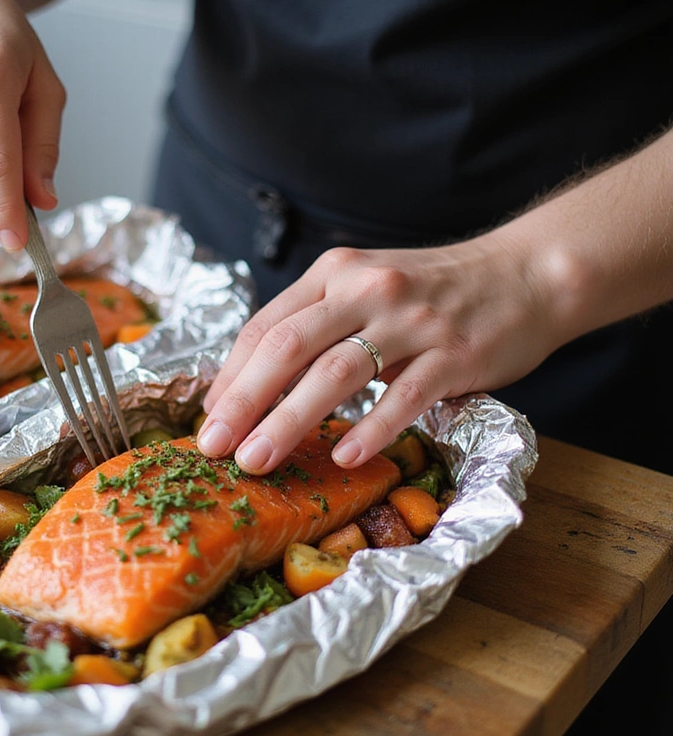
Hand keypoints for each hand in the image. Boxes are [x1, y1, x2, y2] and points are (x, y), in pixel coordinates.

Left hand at [196, 232, 562, 471]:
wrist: (527, 274)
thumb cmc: (432, 292)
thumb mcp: (364, 289)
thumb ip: (314, 324)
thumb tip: (250, 386)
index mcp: (333, 274)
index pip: (265, 326)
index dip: (231, 376)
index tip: (208, 419)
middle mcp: (365, 288)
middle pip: (287, 347)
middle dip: (244, 401)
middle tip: (214, 448)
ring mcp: (412, 319)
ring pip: (336, 372)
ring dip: (290, 420)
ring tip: (258, 460)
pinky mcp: (455, 352)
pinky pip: (405, 394)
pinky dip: (371, 427)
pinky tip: (343, 457)